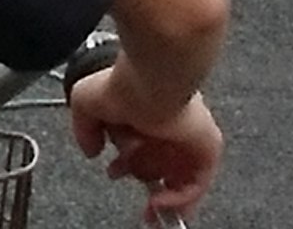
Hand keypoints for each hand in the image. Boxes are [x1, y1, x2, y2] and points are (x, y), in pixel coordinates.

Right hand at [69, 72, 222, 218]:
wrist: (152, 82)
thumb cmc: (126, 85)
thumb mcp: (87, 100)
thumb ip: (84, 126)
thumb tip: (92, 149)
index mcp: (150, 109)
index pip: (144, 141)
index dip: (127, 162)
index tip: (115, 171)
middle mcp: (172, 122)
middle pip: (162, 161)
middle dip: (142, 175)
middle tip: (133, 185)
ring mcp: (192, 135)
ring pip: (183, 175)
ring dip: (165, 198)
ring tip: (151, 210)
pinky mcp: (208, 146)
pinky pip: (199, 182)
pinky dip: (180, 200)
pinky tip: (159, 202)